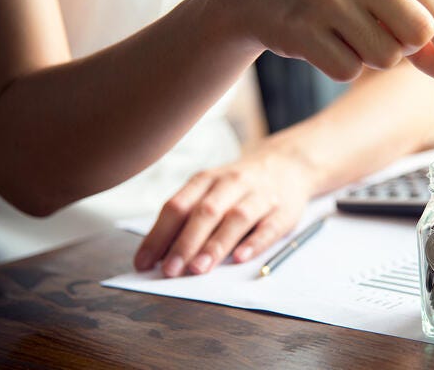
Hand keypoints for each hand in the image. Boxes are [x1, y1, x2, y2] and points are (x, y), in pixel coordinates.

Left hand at [133, 148, 312, 276]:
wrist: (289, 163)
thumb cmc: (239, 186)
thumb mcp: (211, 190)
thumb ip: (188, 217)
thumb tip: (160, 255)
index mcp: (207, 180)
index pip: (177, 206)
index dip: (158, 235)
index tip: (144, 263)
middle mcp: (232, 183)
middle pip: (206, 212)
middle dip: (185, 242)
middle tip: (170, 270)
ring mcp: (260, 195)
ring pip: (236, 218)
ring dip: (216, 244)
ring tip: (199, 269)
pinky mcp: (284, 210)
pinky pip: (269, 227)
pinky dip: (255, 242)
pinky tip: (241, 257)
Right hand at [211, 0, 433, 87]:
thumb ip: (420, 31)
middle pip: (418, 35)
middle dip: (406, 50)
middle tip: (379, 36)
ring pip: (383, 58)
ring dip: (369, 58)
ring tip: (344, 34)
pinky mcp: (301, 27)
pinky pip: (347, 71)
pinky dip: (340, 66)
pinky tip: (322, 43)